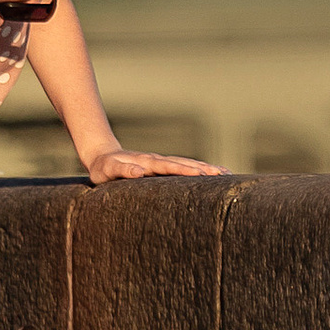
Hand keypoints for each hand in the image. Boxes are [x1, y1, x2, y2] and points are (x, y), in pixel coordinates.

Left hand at [86, 146, 220, 182]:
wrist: (104, 156)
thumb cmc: (104, 168)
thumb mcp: (108, 170)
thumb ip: (122, 170)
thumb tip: (139, 172)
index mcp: (146, 163)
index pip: (170, 166)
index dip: (185, 170)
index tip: (202, 173)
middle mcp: (157, 160)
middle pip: (184, 163)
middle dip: (204, 168)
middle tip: (223, 174)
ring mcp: (161, 162)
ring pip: (187, 163)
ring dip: (206, 167)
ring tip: (225, 173)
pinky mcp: (163, 166)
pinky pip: (184, 166)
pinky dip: (200, 168)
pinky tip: (212, 172)